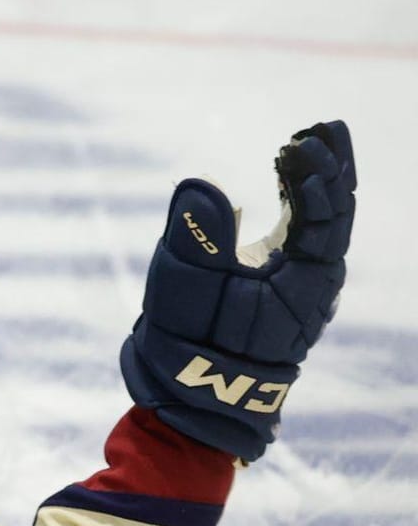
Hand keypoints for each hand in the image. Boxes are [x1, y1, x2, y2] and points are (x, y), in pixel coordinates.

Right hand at [120, 121, 355, 460]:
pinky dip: (303, 201)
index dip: (314, 176)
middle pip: (339, 213)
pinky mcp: (282, 285)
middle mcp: (316, 281)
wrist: (195, 399)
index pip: (325, 216)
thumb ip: (195, 235)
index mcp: (305, 281)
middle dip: (332, 166)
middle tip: (322, 125)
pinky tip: (287, 177)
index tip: (293, 143)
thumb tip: (202, 181)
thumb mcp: (185, 291)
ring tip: (311, 139)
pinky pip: (308, 234)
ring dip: (321, 179)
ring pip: (328, 222)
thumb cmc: (190, 345)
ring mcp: (302, 284)